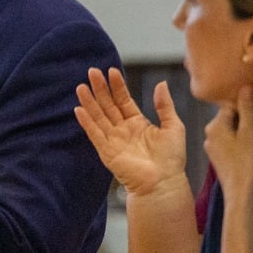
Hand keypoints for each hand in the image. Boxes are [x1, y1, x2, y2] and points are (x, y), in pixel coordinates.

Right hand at [73, 68, 188, 197]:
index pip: (123, 99)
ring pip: (98, 116)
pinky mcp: (106, 151)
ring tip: (81, 86)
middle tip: (92, 72)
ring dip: (89, 102)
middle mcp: (122, 129)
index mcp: (137, 122)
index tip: (111, 71)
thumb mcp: (173, 126)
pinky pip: (94, 134)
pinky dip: (86, 122)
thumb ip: (164, 105)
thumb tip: (161, 84)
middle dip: (100, 88)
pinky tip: (79, 110)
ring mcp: (113, 139)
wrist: (163, 181)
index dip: (117, 86)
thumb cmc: (171, 158)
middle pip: (107, 105)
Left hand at [204, 87, 252, 204]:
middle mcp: (208, 133)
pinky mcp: (216, 156)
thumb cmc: (246, 160)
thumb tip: (244, 86)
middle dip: (244, 118)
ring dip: (242, 130)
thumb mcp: (249, 132)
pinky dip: (238, 140)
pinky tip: (247, 147)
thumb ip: (247, 109)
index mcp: (214, 125)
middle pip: (229, 117)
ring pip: (229, 129)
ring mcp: (211, 146)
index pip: (231, 106)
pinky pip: (228, 141)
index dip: (246, 107)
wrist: (239, 189)